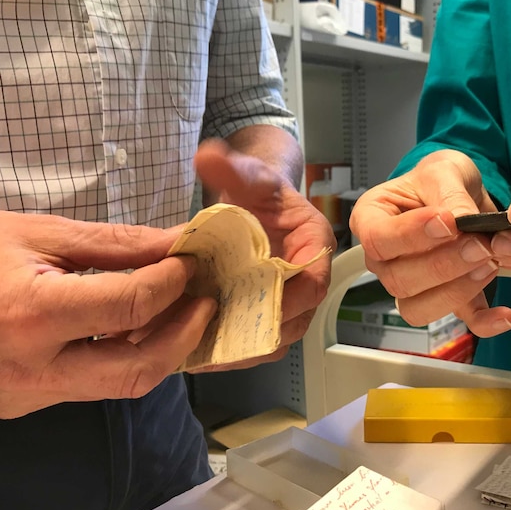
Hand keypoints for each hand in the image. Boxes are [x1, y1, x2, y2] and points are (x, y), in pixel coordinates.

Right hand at [0, 210, 216, 417]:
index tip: (191, 262)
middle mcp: (29, 369)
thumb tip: (179, 243)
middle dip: (184, 335)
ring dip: (159, 348)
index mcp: (31, 316)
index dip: (173, 283)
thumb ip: (118, 244)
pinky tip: (138, 326)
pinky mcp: (22, 402)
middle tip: (206, 301)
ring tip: (179, 309)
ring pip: (118, 384)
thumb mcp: (43, 231)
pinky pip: (91, 384)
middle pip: (137, 370)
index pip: (131, 307)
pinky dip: (123, 356)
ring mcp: (24, 394)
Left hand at [193, 138, 334, 370]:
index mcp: (314, 246)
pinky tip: (196, 354)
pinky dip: (231, 352)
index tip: (252, 305)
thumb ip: (231, 167)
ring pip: (276, 341)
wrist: (255, 203)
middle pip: (295, 322)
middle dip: (257, 334)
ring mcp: (289, 304)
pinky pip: (257, 344)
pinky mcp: (266, 315)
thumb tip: (206, 156)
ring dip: (241, 350)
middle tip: (215, 339)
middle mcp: (307, 281)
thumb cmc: (258, 190)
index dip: (289, 301)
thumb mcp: (247, 174)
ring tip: (201, 353)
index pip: (314, 283)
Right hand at [349, 149, 510, 337]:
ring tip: (490, 264)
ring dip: (457, 291)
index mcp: (372, 220)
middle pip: (398, 280)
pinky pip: (459, 320)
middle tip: (479, 244)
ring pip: (418, 308)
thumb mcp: (443, 170)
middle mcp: (385, 259)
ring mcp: (412, 284)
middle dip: (442, 265)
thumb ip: (449, 192)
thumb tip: (461, 220)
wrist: (461, 192)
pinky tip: (506, 315)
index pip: (378, 238)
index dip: (410, 235)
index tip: (446, 222)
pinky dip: (484, 322)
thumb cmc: (438, 180)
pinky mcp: (446, 298)